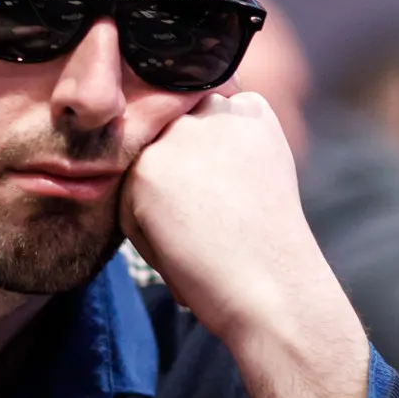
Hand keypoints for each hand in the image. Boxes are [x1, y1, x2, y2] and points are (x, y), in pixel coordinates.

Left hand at [121, 91, 369, 397]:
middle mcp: (213, 110)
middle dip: (177, 184)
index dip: (203, 170)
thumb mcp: (260, 173)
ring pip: (144, 172)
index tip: (223, 204)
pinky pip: (125, 204)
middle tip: (210, 227)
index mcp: (248, 108)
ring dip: (157, 208)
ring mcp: (178, 136)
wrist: (273, 289)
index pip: (198, 124)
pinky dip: (145, 237)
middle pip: (167, 145)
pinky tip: (183, 251)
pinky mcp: (147, 170)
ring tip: (200, 238)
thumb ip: (224, 145)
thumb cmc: (269, 247)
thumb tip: (173, 153)